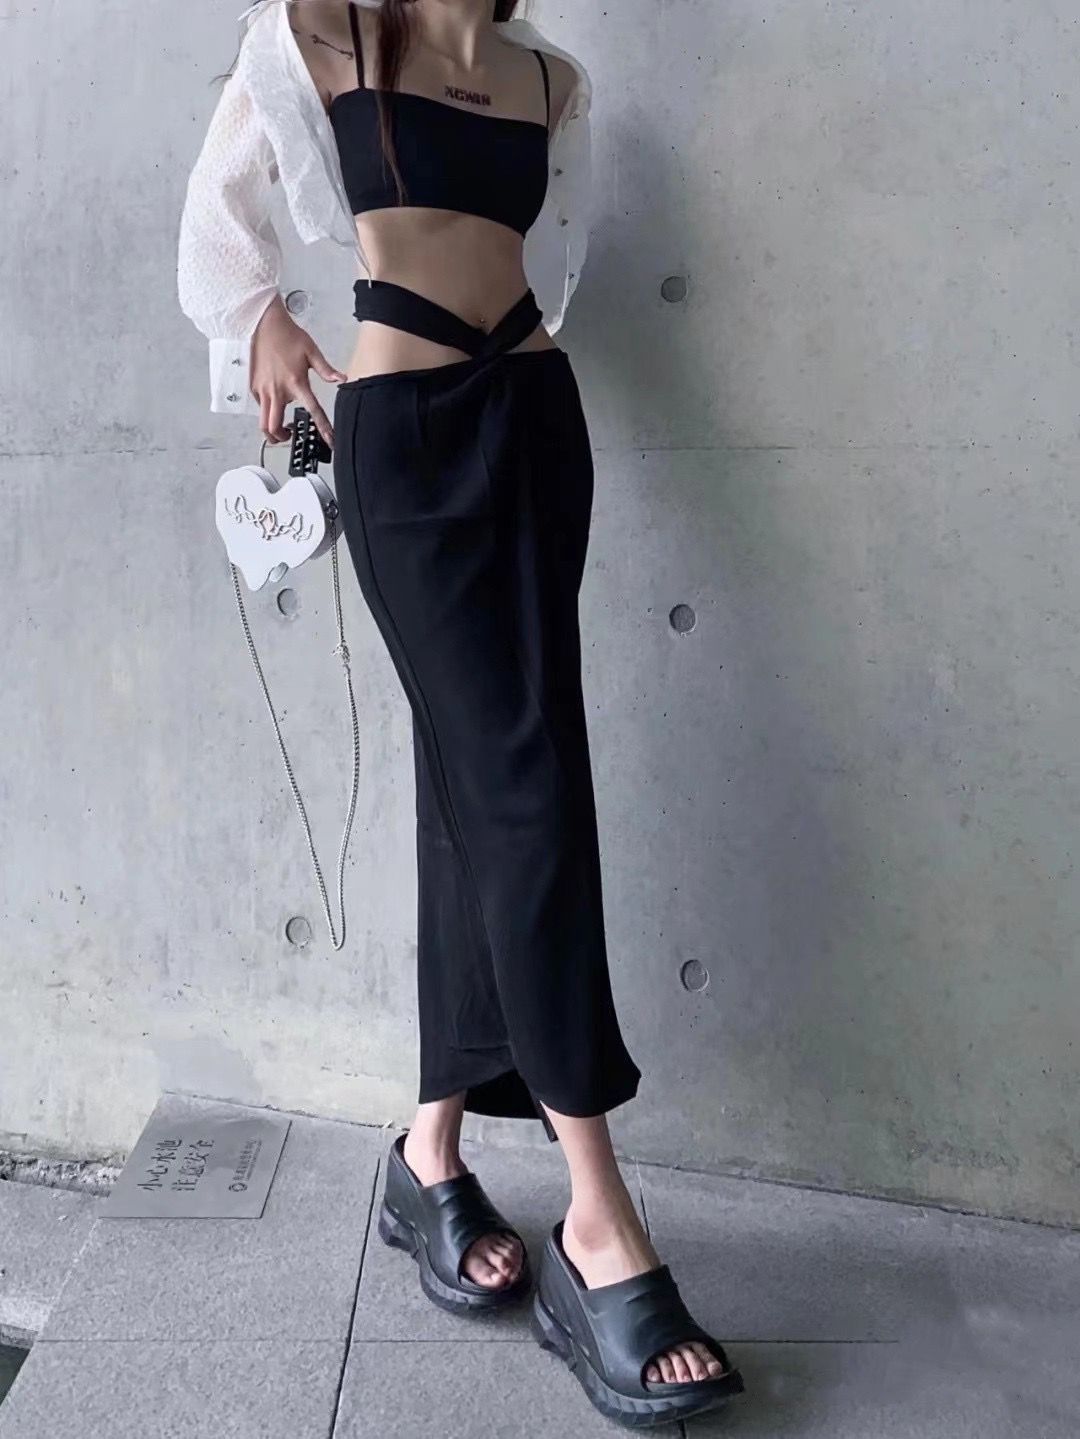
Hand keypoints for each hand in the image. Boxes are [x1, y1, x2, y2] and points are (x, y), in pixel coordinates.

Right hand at [250, 295, 345, 449]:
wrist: (264, 324)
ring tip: (281, 428)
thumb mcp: (312, 352)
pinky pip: (260, 407)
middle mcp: (277, 390)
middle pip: (274, 428)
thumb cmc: (287, 335)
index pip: (313, 411)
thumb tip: (342, 379)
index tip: (330, 441)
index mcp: (296, 383)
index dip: (323, 429)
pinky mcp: (254, 387)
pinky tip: (275, 404)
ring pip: (263, 422)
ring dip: (271, 431)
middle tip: (291, 435)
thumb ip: (327, 370)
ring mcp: (263, 390)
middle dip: (283, 438)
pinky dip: (267, 412)